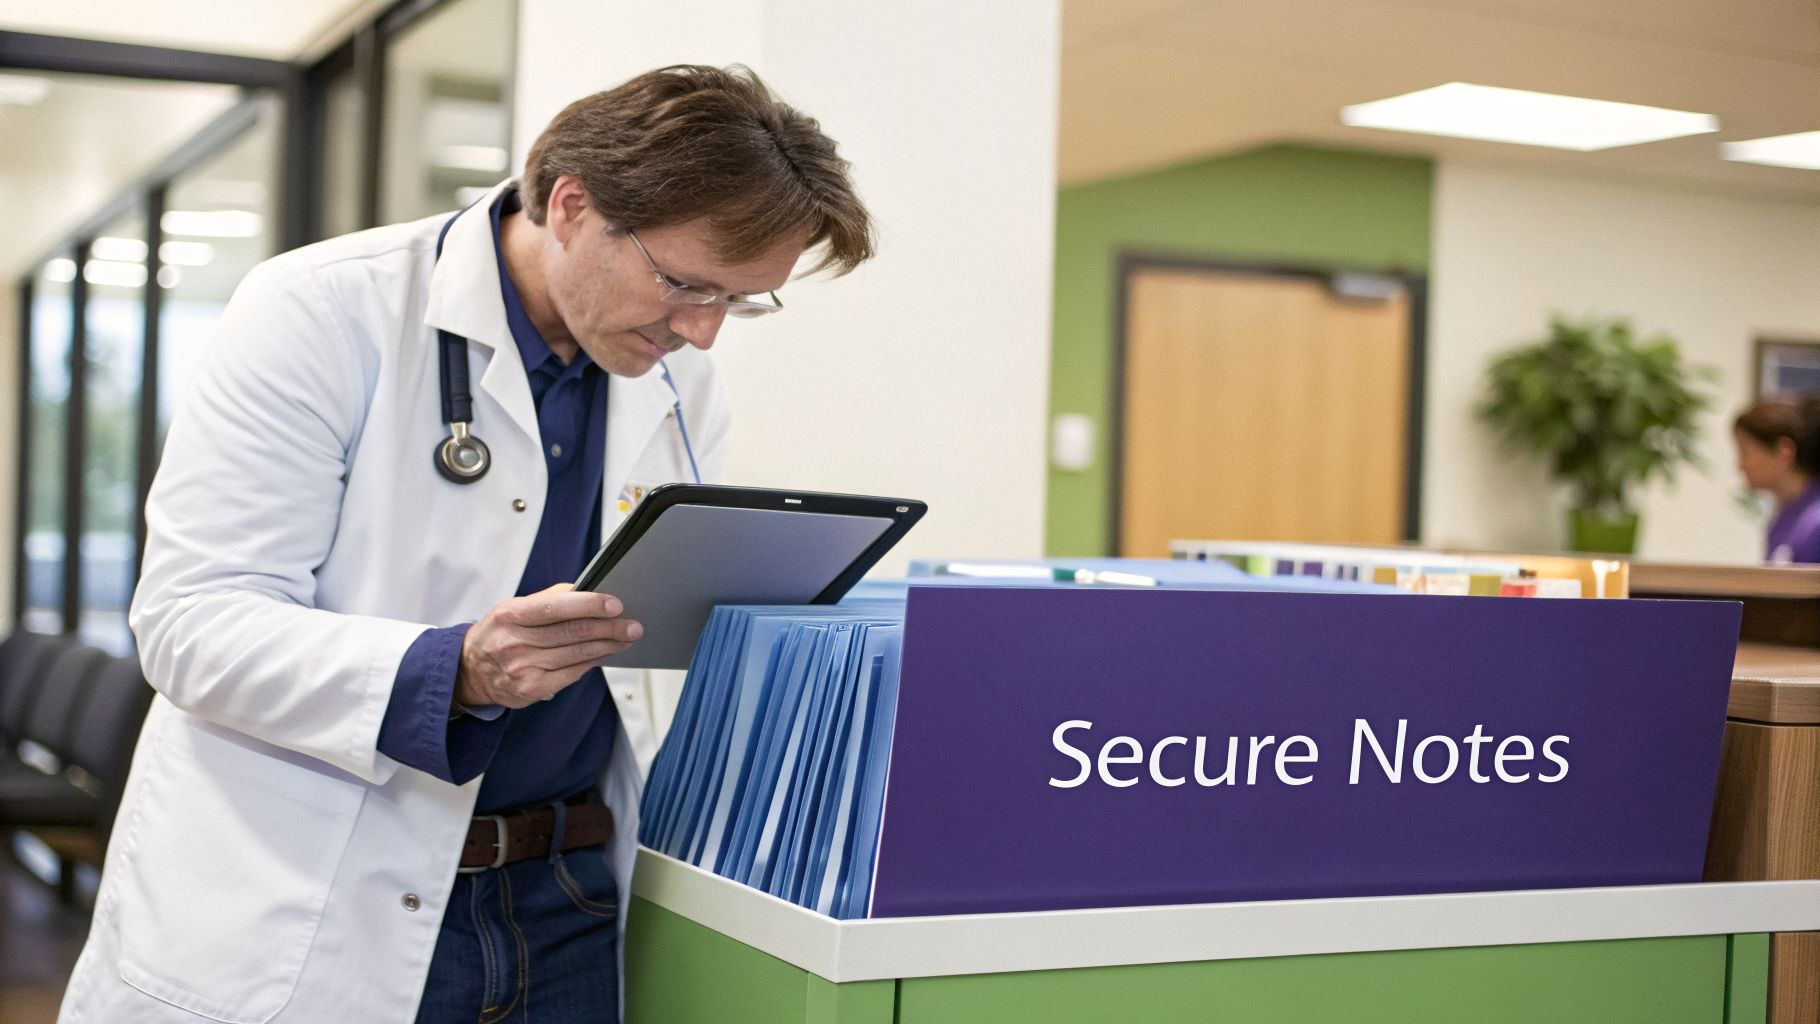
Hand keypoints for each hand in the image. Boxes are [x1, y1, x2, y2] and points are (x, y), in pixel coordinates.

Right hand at [455, 584, 641, 708]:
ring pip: (576, 654)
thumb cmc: (500, 633)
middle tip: (633, 625)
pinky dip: (591, 662)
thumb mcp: (513, 609)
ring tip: (626, 637)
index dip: (588, 604)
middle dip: (608, 628)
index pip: (555, 607)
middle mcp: (515, 642)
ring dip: (607, 645)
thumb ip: (547, 600)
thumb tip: (586, 591)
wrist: (470, 672)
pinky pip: (571, 673)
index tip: (615, 603)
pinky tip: (604, 654)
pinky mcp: (531, 688)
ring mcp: (523, 668)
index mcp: (511, 615)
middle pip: (572, 633)